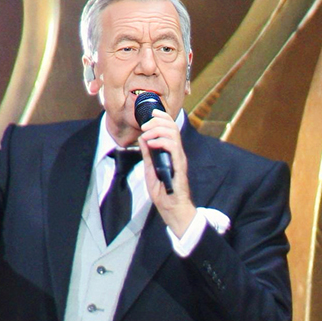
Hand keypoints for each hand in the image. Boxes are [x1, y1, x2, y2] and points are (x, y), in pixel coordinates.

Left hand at [138, 108, 195, 237]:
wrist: (171, 207)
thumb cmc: (162, 191)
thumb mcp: (150, 168)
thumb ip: (147, 154)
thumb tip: (142, 138)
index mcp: (171, 151)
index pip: (170, 127)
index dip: (162, 116)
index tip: (151, 113)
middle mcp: (177, 152)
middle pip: (172, 126)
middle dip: (157, 121)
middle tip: (144, 126)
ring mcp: (179, 158)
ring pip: (173, 133)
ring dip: (157, 130)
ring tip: (146, 135)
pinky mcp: (179, 165)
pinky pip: (172, 146)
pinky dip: (160, 141)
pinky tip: (151, 144)